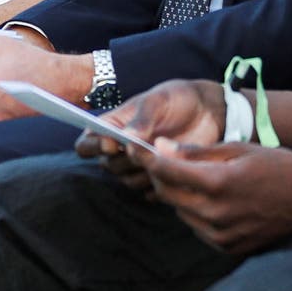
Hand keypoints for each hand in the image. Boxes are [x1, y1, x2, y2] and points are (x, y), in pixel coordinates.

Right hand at [75, 79, 226, 185]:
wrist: (205, 112)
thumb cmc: (176, 99)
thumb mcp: (158, 101)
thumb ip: (142, 119)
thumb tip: (126, 137)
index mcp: (111, 127)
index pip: (86, 144)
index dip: (93, 147)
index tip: (112, 144)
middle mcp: (119, 149)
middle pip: (108, 166)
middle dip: (126, 160)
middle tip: (149, 149)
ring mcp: (138, 166)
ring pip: (128, 181)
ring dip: (144, 172)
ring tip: (167, 155)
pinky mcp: (156, 179)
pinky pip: (150, 191)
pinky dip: (161, 182)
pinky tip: (176, 166)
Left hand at [143, 141, 291, 254]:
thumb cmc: (277, 166)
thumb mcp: (237, 149)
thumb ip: (196, 152)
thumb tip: (160, 148)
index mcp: (217, 183)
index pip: (165, 171)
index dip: (148, 158)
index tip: (139, 149)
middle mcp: (215, 213)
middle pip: (167, 193)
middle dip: (161, 175)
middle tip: (165, 160)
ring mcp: (220, 234)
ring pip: (180, 212)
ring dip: (180, 195)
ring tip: (198, 180)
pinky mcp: (226, 247)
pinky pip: (197, 227)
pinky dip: (197, 212)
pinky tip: (215, 200)